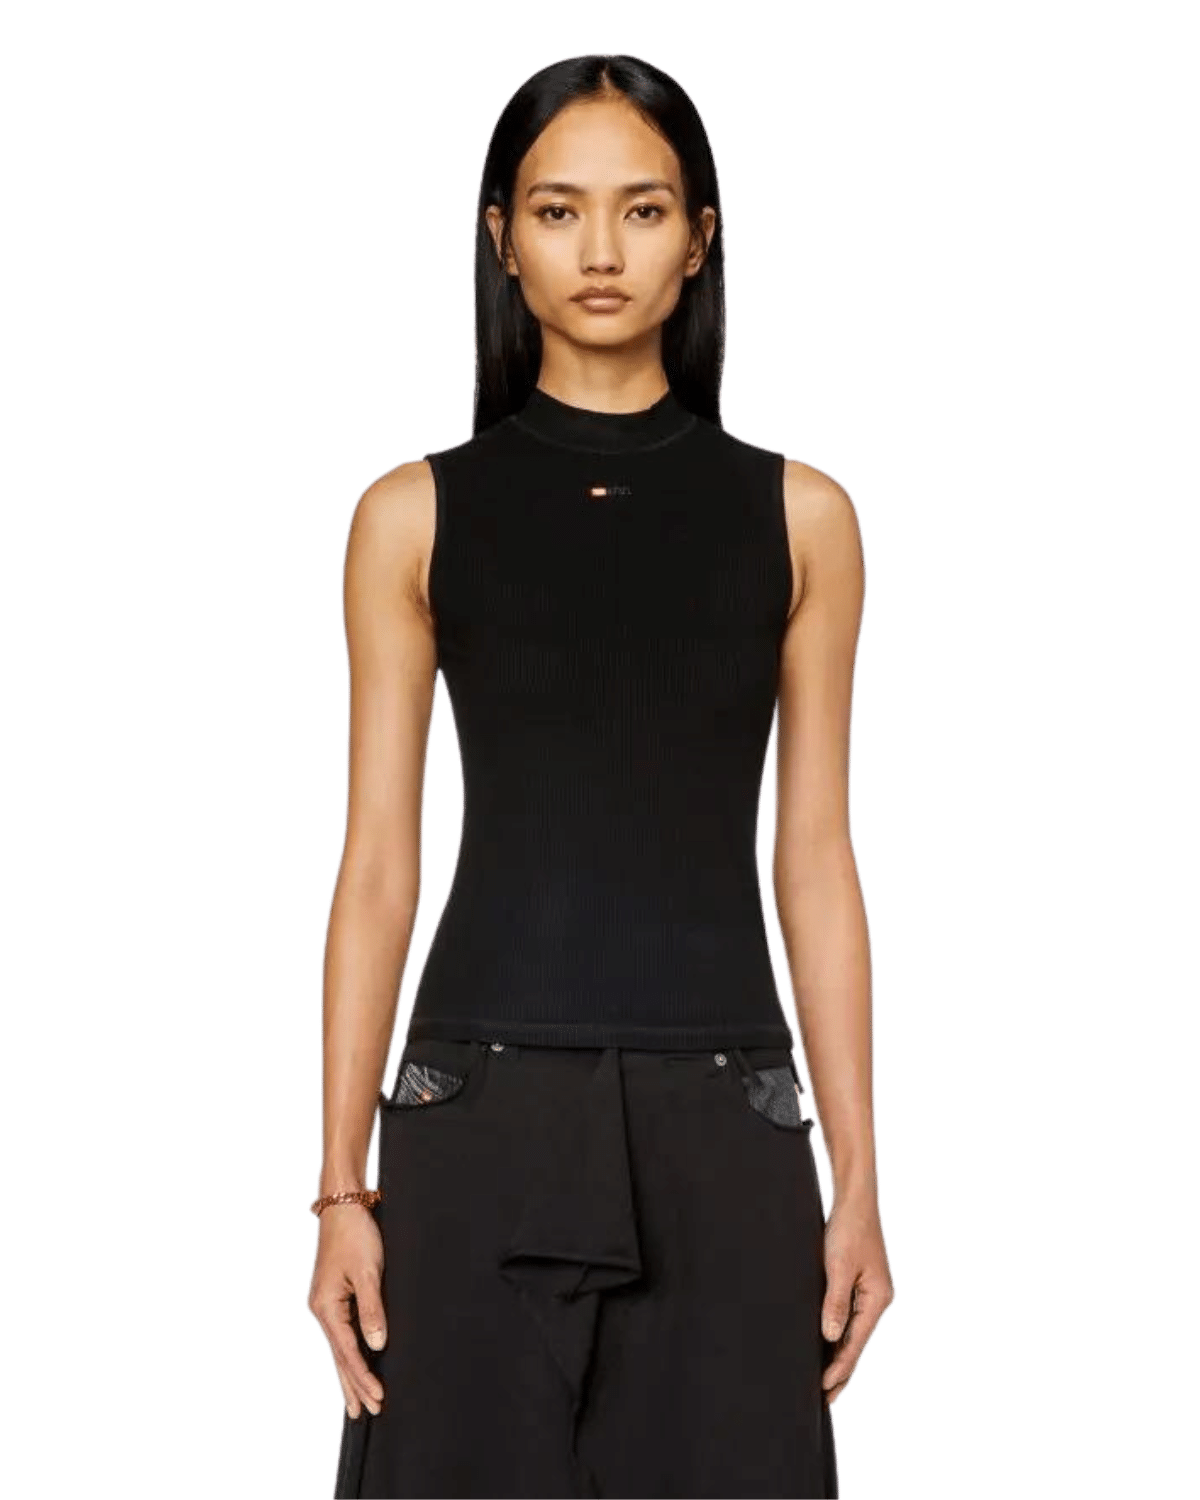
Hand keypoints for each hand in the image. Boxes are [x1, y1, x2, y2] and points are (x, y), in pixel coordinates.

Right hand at [305, 1202, 386, 1418]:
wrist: (342, 1205)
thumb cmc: (355, 1234)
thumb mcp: (368, 1271)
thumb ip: (372, 1310)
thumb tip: (377, 1345)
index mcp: (325, 1307)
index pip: (347, 1352)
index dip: (363, 1378)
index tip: (378, 1399)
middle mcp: (320, 1310)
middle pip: (339, 1357)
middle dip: (353, 1386)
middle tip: (366, 1415)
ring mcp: (324, 1304)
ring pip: (338, 1349)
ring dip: (349, 1375)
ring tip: (356, 1403)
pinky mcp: (331, 1297)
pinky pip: (340, 1335)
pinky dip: (347, 1355)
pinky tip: (351, 1365)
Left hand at [819, 1192, 895, 1407]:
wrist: (855, 1200)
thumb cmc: (848, 1229)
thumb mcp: (838, 1265)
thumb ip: (835, 1302)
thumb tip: (830, 1338)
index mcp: (878, 1300)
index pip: (856, 1344)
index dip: (839, 1369)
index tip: (823, 1390)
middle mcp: (878, 1302)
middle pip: (858, 1346)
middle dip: (843, 1374)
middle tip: (825, 1402)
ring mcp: (871, 1296)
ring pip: (855, 1336)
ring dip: (841, 1360)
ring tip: (827, 1386)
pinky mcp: (861, 1288)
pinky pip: (851, 1322)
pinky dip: (841, 1339)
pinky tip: (829, 1349)